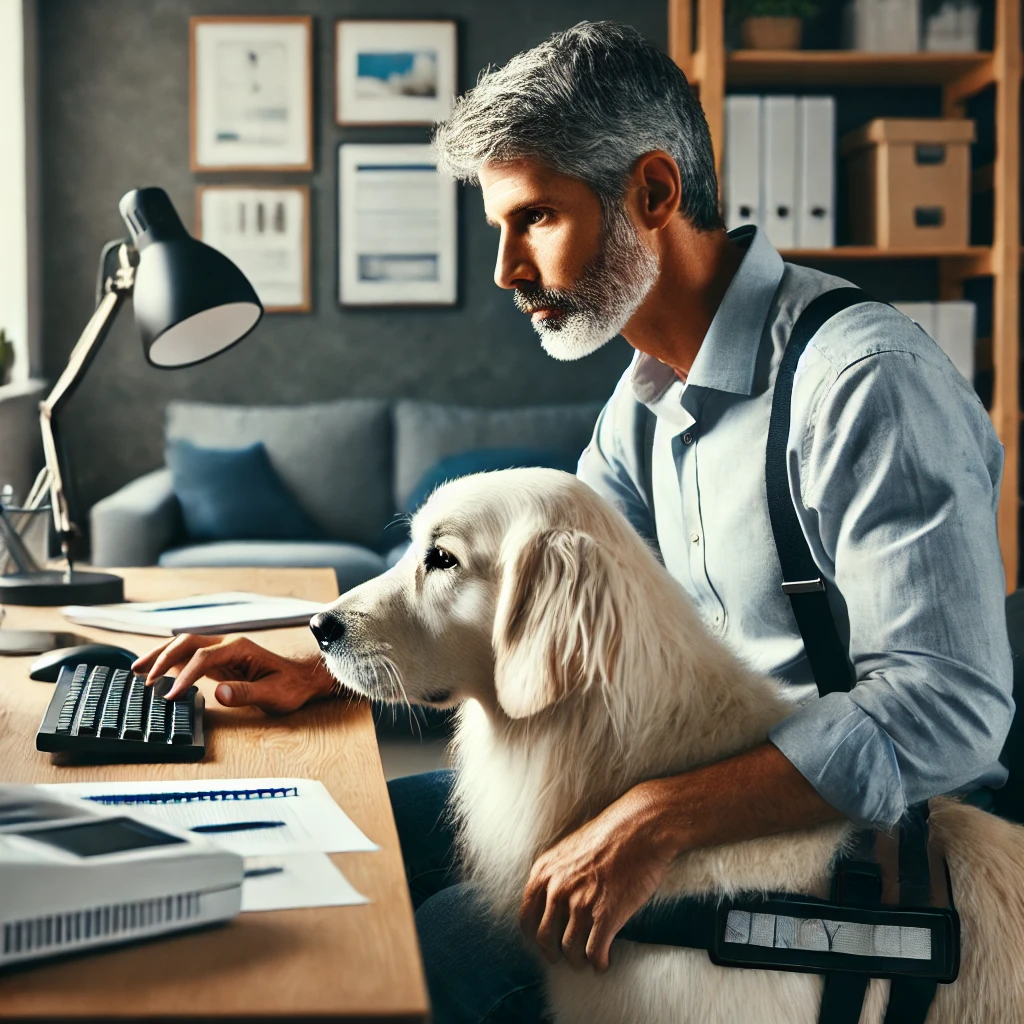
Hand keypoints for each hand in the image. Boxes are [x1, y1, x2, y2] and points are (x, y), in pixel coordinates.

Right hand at [132, 634, 336, 714]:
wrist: (302, 680)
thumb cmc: (290, 686)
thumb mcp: (273, 694)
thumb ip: (246, 693)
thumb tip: (219, 692)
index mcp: (239, 648)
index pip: (203, 658)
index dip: (184, 675)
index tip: (170, 694)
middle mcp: (228, 645)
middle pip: (187, 643)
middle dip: (163, 658)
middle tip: (143, 679)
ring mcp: (222, 651)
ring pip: (184, 646)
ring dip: (160, 655)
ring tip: (135, 670)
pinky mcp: (219, 661)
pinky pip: (189, 657)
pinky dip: (169, 662)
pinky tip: (155, 671)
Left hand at [519, 783, 673, 972]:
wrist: (640, 828)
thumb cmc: (609, 834)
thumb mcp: (569, 848)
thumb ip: (556, 873)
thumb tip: (552, 899)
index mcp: (545, 871)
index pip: (526, 916)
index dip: (533, 935)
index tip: (542, 943)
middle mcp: (557, 889)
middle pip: (545, 938)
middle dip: (552, 953)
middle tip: (561, 958)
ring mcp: (581, 904)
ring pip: (570, 949)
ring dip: (577, 960)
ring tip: (585, 961)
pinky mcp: (606, 916)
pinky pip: (595, 952)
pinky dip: (598, 963)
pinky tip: (603, 963)